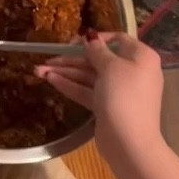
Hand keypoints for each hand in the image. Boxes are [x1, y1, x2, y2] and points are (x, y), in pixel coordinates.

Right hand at [36, 32, 163, 157]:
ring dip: (66, 72)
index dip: (95, 39)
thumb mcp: (110, 67)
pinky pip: (88, 91)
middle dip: (71, 58)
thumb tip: (91, 37)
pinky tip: (50, 80)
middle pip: (98, 59)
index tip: (73, 42)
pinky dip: (70, 85)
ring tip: (38, 70)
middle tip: (47, 57)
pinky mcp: (107, 106)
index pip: (117, 40)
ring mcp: (118, 91)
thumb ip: (97, 51)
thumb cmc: (124, 96)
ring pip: (90, 76)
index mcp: (140, 57)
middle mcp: (131, 71)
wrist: (129, 141)